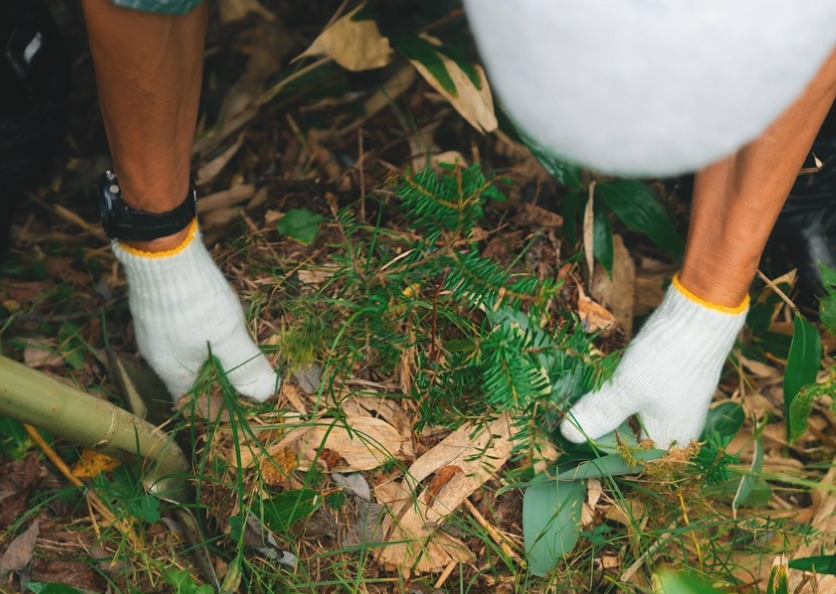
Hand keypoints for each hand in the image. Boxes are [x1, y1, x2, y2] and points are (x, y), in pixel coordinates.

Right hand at [113, 221, 279, 400]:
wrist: (164, 252)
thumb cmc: (196, 303)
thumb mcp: (228, 340)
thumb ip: (246, 369)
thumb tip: (267, 393)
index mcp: (171, 372)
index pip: (194, 404)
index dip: (220, 406)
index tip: (245, 397)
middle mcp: (158, 355)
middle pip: (191, 379)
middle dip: (221, 378)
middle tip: (246, 368)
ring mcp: (155, 330)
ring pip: (189, 353)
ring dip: (215, 353)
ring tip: (238, 342)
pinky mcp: (158, 308)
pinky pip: (185, 331)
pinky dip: (206, 333)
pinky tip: (221, 318)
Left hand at [560, 277, 747, 448]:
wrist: (700, 318)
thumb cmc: (665, 361)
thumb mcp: (625, 389)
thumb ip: (598, 414)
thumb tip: (567, 435)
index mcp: (668, 444)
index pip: (623, 458)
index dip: (593, 447)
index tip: (566, 433)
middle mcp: (674, 432)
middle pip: (626, 439)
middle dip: (599, 427)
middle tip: (567, 415)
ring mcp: (672, 409)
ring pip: (629, 418)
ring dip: (606, 410)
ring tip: (578, 400)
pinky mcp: (667, 389)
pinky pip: (636, 402)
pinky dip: (617, 396)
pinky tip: (599, 386)